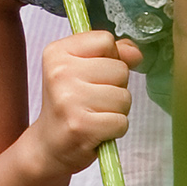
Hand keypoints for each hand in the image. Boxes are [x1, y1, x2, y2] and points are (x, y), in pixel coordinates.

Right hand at [22, 25, 141, 179]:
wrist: (50, 145)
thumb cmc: (70, 105)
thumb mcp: (83, 69)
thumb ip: (112, 54)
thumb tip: (136, 54)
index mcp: (57, 52)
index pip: (105, 40)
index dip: (109, 58)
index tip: (92, 75)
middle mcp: (59, 73)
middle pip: (119, 68)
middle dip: (115, 87)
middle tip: (93, 100)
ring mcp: (68, 99)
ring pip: (124, 96)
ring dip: (117, 110)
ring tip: (95, 115)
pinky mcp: (81, 125)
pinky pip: (121, 121)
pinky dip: (115, 129)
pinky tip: (97, 130)